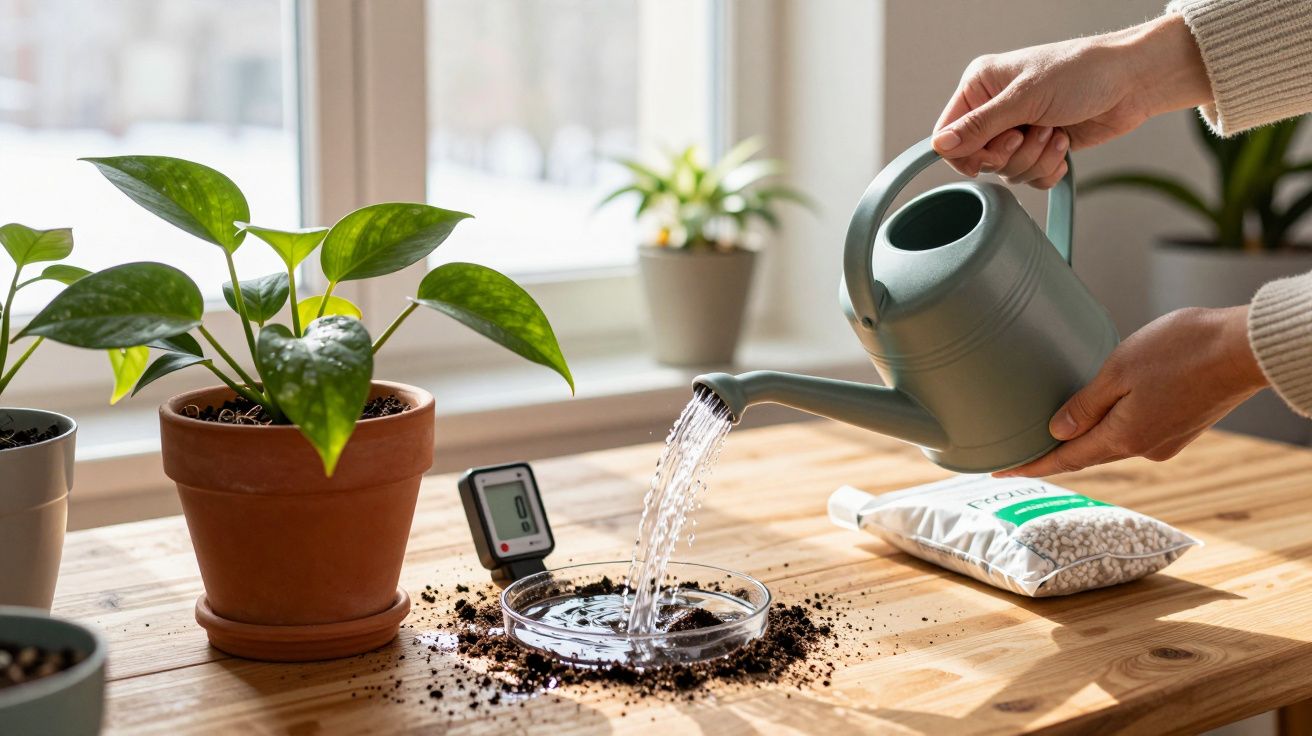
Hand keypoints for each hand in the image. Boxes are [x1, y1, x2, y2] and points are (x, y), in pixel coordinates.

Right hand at [932, 14, 1211, 187]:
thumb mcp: (1025, 97)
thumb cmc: (1083, 72)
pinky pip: (1029, 177)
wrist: (1133, 81)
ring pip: (1006, 171)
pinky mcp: (1040, 147)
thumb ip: (980, 125)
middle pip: (979, 159)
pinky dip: (1048, 168)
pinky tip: (1063, 143)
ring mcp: (1018, 129)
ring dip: (1035, 159)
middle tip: (1033, 132)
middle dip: (1012, 154)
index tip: (996, 149)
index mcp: (981, 86)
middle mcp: (995, 109)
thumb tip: (941, 144)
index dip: (969, 152)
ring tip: (1055, 131)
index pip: (950, 134)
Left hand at [996, 306, 1268, 477]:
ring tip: (1059, 428)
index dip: (1032, 465)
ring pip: (1114, 440)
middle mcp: (1145, 448)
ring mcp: (1167, 440)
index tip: (1001, 472)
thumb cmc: (1183, 350)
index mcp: (1124, 437)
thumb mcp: (1120, 370)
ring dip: (1087, 435)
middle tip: (1023, 451)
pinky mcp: (1183, 427)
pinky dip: (1115, 424)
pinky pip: (1136, 430)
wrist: (1246, 348)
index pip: (1065, 459)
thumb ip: (1085, 404)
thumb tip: (1056, 432)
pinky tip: (1108, 410)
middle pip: (1088, 453)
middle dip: (1056, 452)